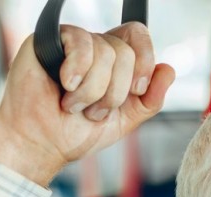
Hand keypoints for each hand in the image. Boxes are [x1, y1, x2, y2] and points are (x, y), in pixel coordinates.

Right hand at [0, 22, 174, 184]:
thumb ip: (150, 99)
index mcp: (111, 61)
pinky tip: (65, 86)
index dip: (144, 60)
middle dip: (114, 90)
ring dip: (92, 90)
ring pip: (104, 51)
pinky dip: (77, 71)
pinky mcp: (48, 41)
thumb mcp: (124, 121)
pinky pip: (80, 41)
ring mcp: (70, 43)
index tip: (137, 90)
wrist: (41, 147)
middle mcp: (92, 47)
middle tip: (91, 111)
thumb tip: (168, 69)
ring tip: (72, 105)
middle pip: (124, 50)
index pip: (136, 35)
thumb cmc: (73, 135)